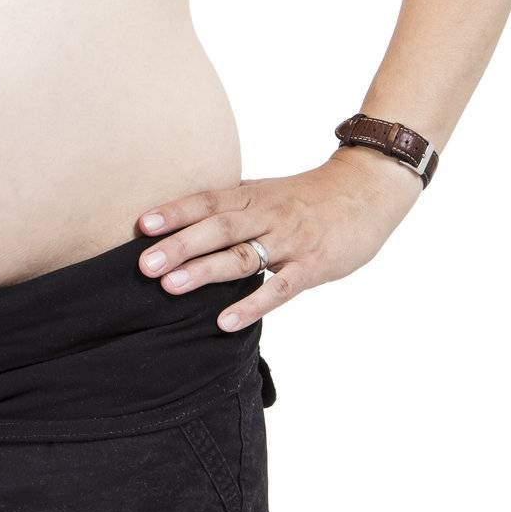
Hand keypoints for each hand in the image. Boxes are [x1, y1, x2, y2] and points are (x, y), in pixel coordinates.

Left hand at [134, 147, 422, 331]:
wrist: (369, 190)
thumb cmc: (306, 197)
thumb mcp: (265, 193)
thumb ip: (228, 209)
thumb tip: (177, 225)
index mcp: (250, 196)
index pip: (207, 201)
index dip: (174, 212)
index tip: (141, 225)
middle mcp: (266, 215)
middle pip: (217, 229)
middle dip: (178, 246)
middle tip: (144, 265)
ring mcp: (290, 241)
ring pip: (242, 257)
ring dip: (205, 273)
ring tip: (171, 287)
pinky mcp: (313, 266)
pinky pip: (279, 289)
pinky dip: (252, 305)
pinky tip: (224, 321)